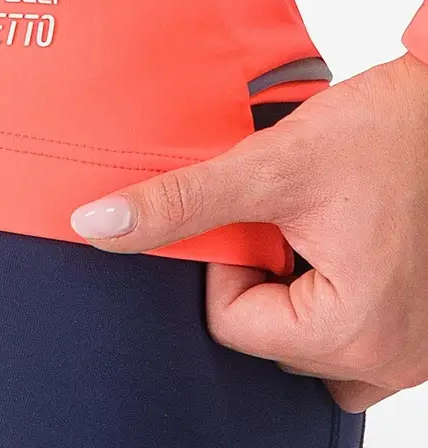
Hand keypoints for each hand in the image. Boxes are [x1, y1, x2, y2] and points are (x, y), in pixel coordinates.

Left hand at [70, 54, 427, 411]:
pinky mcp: (418, 328)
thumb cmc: (385, 131)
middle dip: (262, 275)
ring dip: (293, 289)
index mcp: (357, 332)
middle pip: (268, 336)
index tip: (260, 215)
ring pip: (302, 339)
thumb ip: (179, 202)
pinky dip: (325, 297)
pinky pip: (344, 336)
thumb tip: (96, 227)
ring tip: (321, 228)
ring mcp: (412, 350)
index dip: (228, 261)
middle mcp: (392, 359)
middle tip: (294, 217)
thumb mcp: (269, 166)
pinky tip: (339, 244)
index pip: (232, 326)